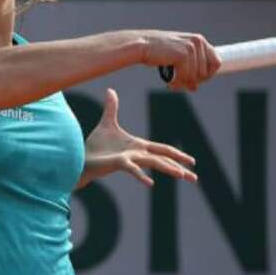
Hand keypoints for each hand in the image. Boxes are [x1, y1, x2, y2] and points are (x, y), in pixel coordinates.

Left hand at [76, 88, 197, 188]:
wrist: (81, 159)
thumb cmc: (95, 146)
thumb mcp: (107, 123)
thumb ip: (112, 107)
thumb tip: (110, 90)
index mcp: (138, 146)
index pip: (162, 150)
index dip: (177, 154)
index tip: (192, 162)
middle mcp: (137, 154)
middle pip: (163, 159)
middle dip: (179, 167)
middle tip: (194, 178)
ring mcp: (130, 159)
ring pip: (154, 163)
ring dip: (169, 169)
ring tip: (183, 176)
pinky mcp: (119, 163)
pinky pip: (133, 169)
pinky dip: (142, 176)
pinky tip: (151, 184)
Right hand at [139, 30, 220, 91]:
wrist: (141, 45)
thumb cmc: (157, 51)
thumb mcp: (177, 58)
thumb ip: (189, 69)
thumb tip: (195, 87)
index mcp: (199, 40)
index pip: (216, 62)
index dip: (208, 75)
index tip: (195, 81)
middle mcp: (198, 42)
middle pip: (206, 73)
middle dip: (192, 81)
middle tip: (178, 83)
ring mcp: (191, 47)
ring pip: (196, 77)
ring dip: (182, 83)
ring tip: (172, 82)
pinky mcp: (184, 55)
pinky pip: (186, 77)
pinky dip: (177, 83)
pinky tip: (169, 81)